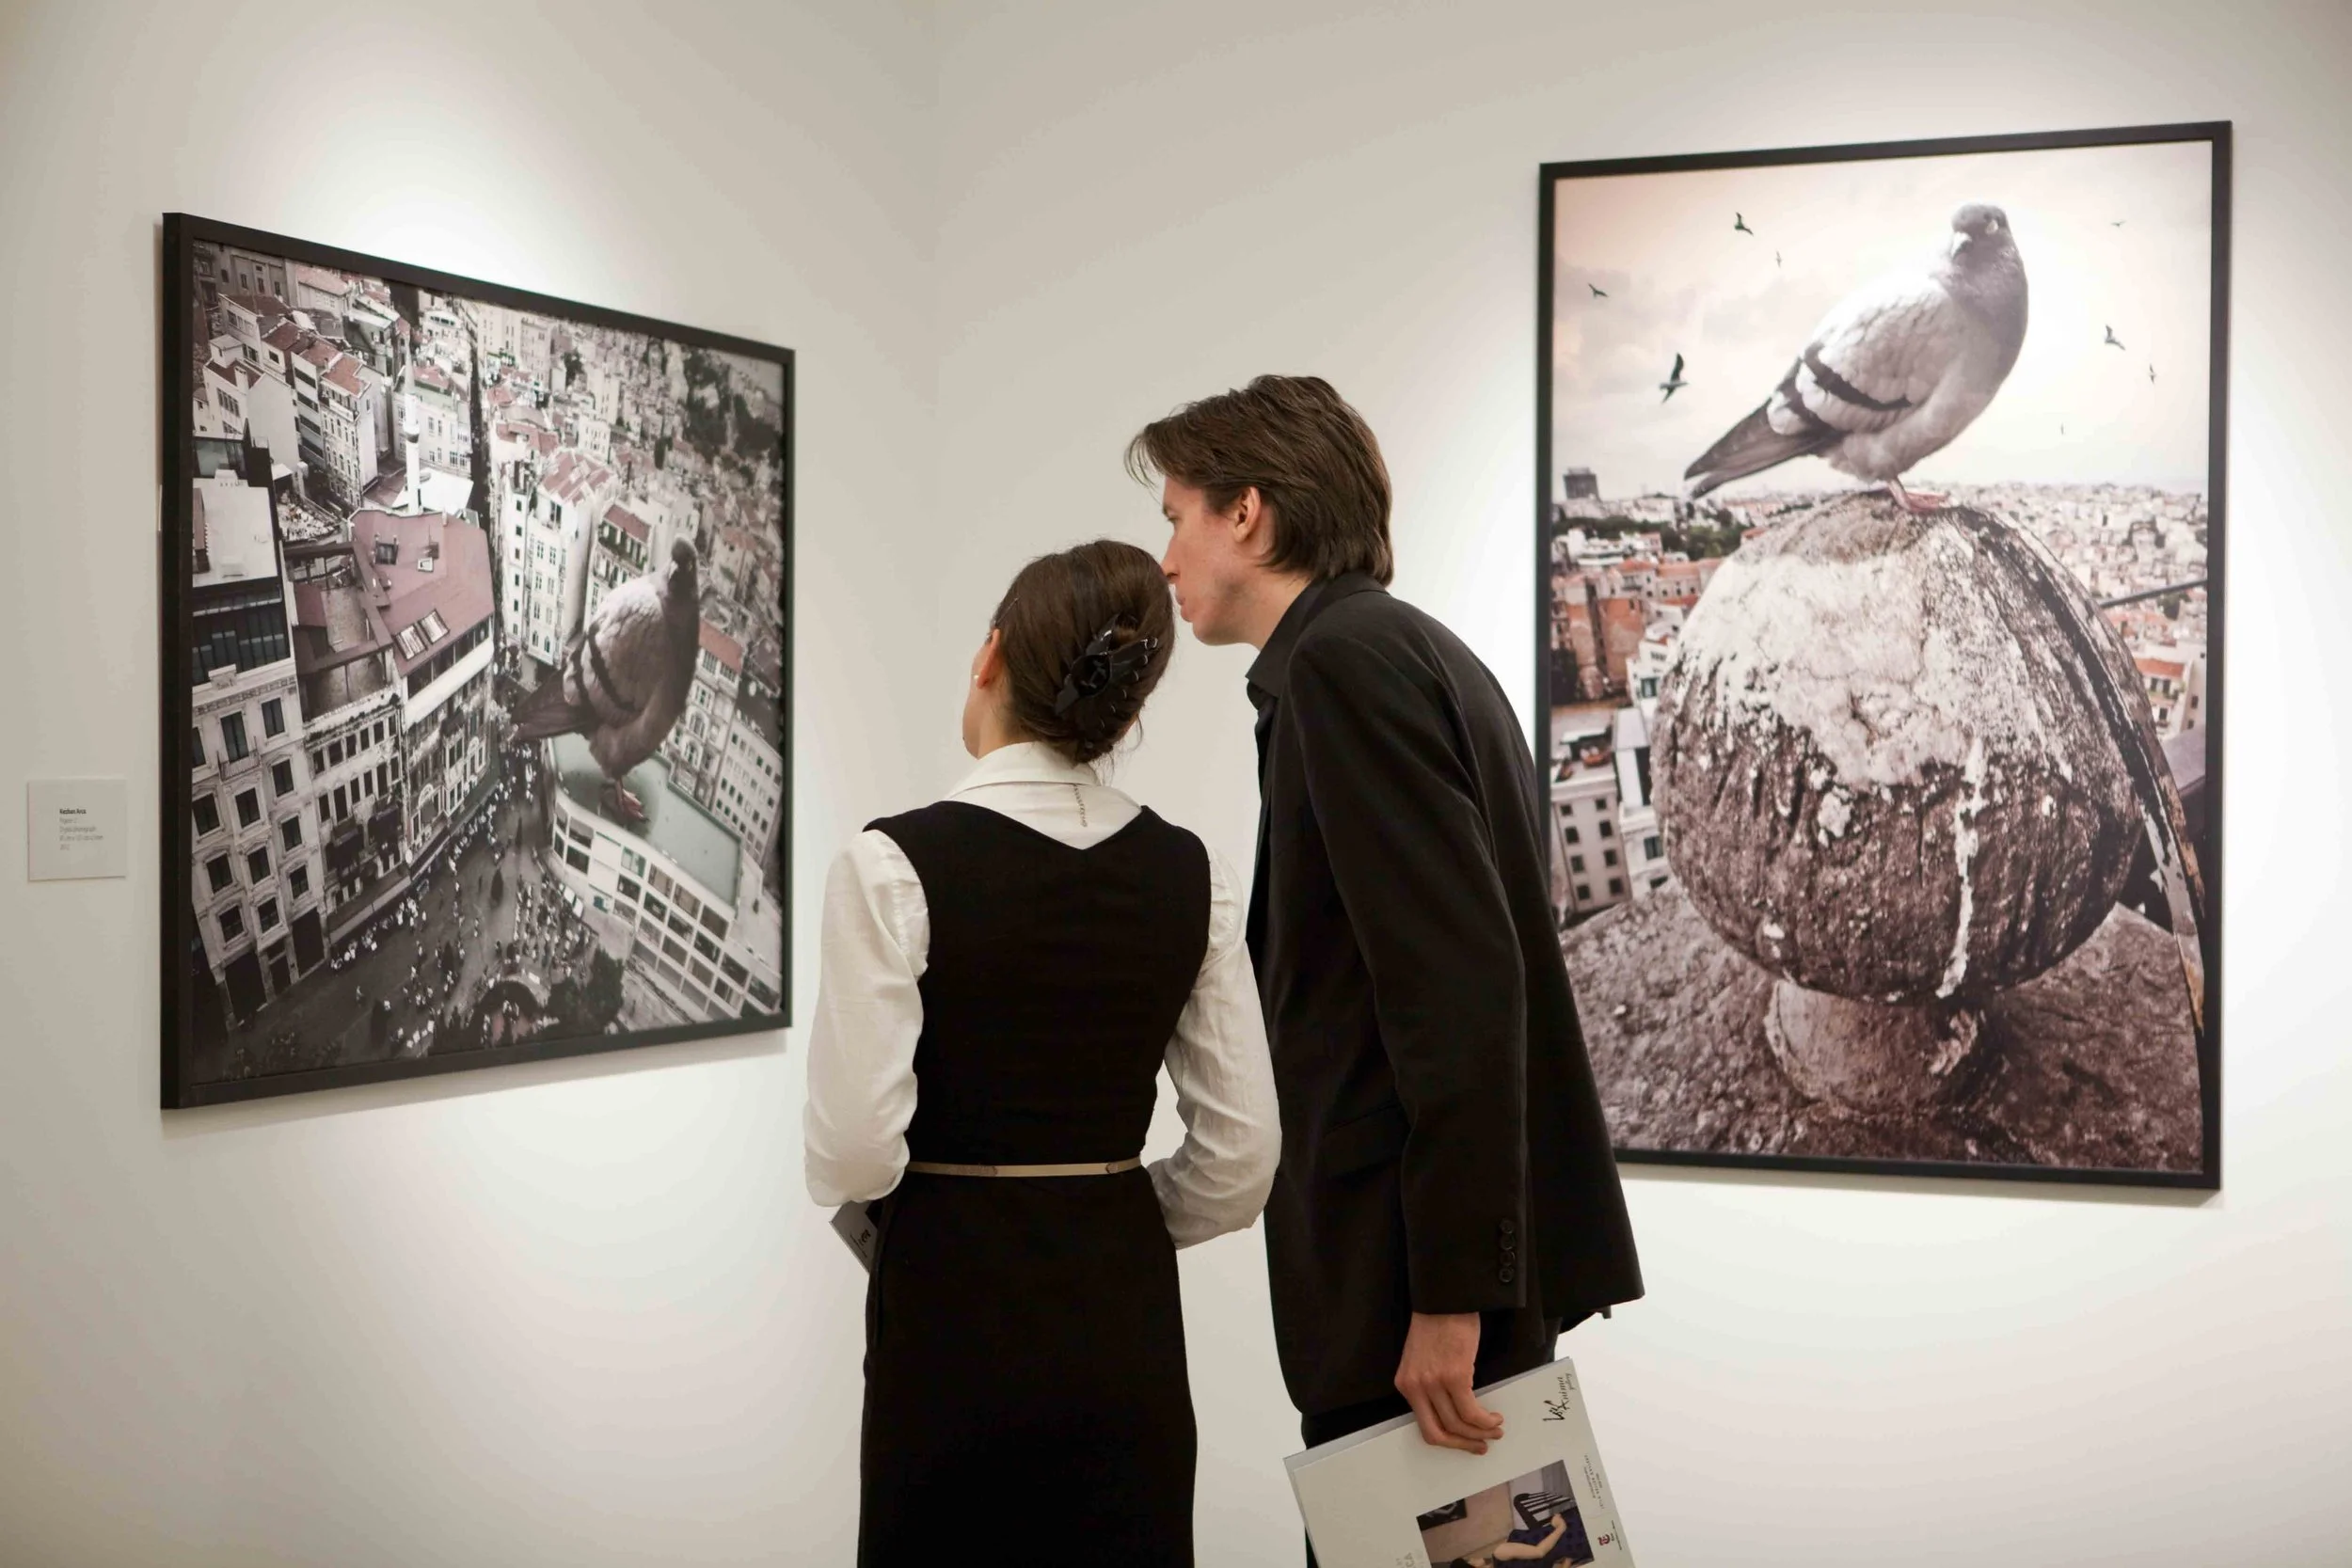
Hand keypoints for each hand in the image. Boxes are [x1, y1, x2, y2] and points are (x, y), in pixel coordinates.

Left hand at [1394, 1311, 1503, 1453]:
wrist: (1445, 1299)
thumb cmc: (1437, 1324)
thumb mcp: (1424, 1360)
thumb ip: (1430, 1386)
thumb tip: (1453, 1411)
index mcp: (1406, 1384)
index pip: (1424, 1426)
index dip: (1447, 1440)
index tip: (1463, 1443)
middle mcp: (1416, 1387)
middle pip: (1439, 1432)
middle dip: (1464, 1444)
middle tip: (1482, 1445)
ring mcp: (1434, 1383)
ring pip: (1458, 1425)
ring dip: (1481, 1432)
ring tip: (1495, 1428)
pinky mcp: (1455, 1376)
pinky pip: (1471, 1411)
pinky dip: (1485, 1420)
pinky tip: (1494, 1417)